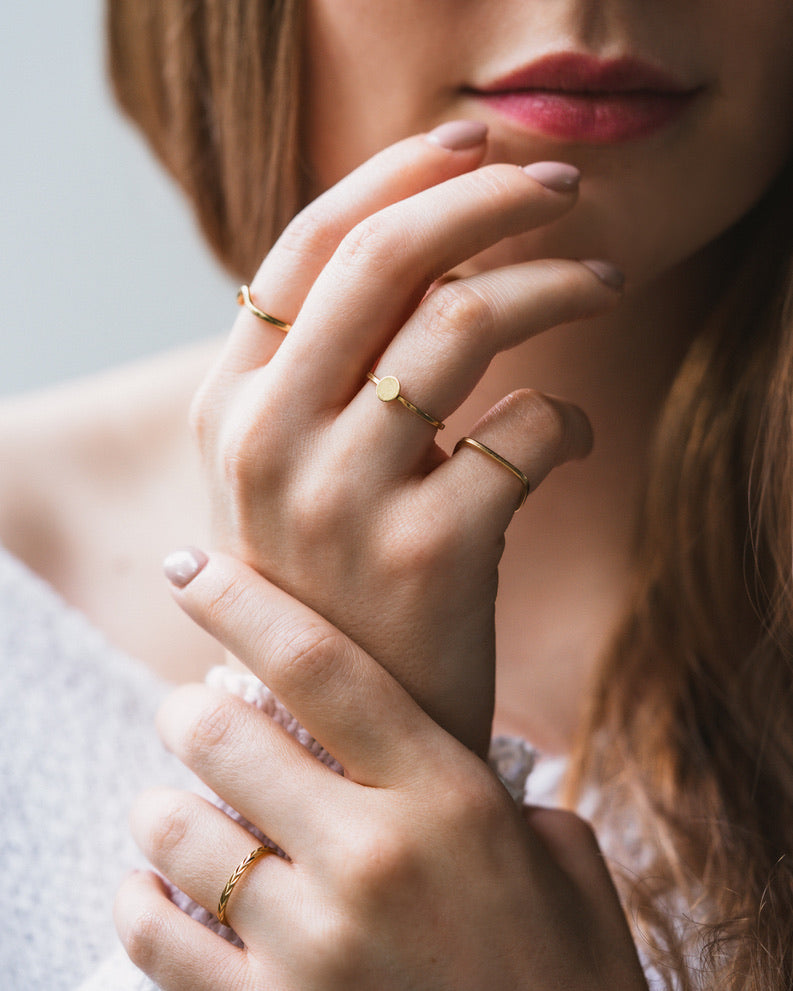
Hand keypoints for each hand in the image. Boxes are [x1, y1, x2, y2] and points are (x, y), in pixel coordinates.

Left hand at [115, 553, 647, 990]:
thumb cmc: (565, 980)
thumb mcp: (566, 866)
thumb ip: (504, 798)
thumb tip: (452, 764)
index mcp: (448, 797)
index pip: (318, 664)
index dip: (239, 601)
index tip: (188, 565)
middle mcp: (373, 856)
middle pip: (225, 734)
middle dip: (187, 710)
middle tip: (187, 712)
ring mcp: (317, 945)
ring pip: (177, 829)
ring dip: (161, 808)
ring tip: (171, 809)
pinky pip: (158, 938)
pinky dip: (139, 901)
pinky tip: (149, 888)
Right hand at [190, 125, 621, 754]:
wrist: (335, 723)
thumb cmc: (326, 581)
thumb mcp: (286, 472)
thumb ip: (324, 368)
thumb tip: (432, 246)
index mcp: (230, 405)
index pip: (307, 245)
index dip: (397, 175)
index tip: (472, 141)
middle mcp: (270, 440)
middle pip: (388, 259)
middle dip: (489, 196)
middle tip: (562, 185)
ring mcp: (343, 496)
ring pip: (465, 321)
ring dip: (556, 282)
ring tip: (603, 280)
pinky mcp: (427, 553)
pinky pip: (528, 431)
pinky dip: (571, 418)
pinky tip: (573, 435)